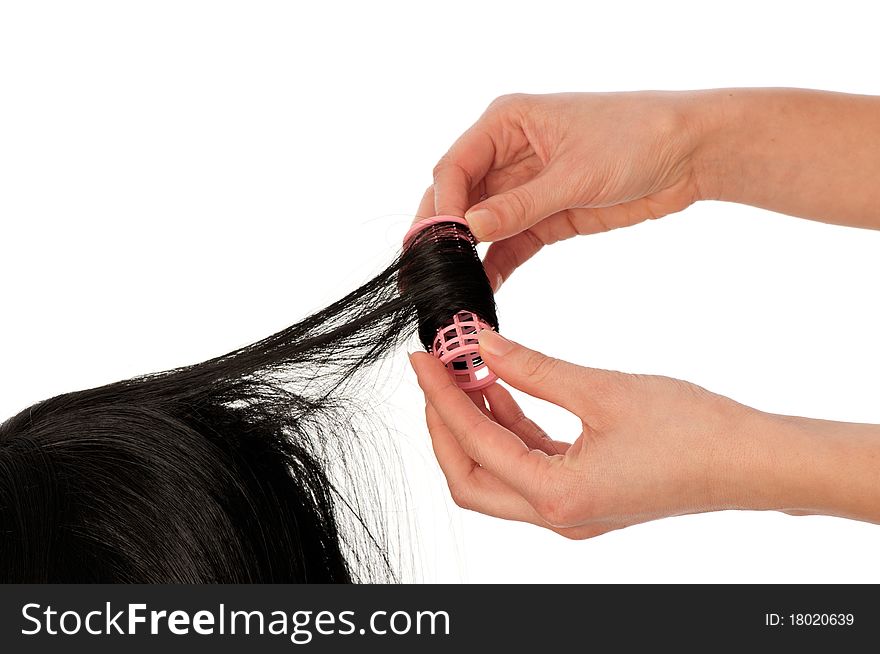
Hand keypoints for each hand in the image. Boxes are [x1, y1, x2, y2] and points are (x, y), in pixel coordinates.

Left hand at [410, 330, 879, 537]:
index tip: (424, 359)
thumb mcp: (602, 391)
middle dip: (445, 425)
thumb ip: (533, 368)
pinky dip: (507, 429)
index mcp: (558, 496)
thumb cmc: (691, 431)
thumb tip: (482, 344)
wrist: (750, 461)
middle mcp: (557, 515)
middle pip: (471, 479)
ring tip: (466, 371)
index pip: (475, 445)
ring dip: (475, 424)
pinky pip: (527, 465)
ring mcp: (570, 510)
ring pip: (496, 475)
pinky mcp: (583, 496)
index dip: (442, 399)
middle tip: (436, 372)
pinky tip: (502, 389)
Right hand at [432, 92, 706, 289]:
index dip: (442, 205)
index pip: (455, 166)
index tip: (436, 242)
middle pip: (460, 197)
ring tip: (454, 287)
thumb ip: (520, 204)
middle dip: (444, 233)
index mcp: (506, 123)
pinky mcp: (544, 215)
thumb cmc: (636, 138)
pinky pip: (510, 243)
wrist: (689, 153)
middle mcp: (507, 152)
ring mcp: (524, 187)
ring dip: (468, 255)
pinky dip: (497, 265)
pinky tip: (485, 288)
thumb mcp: (575, 173)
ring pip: (481, 225)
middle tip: (429, 271)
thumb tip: (469, 227)